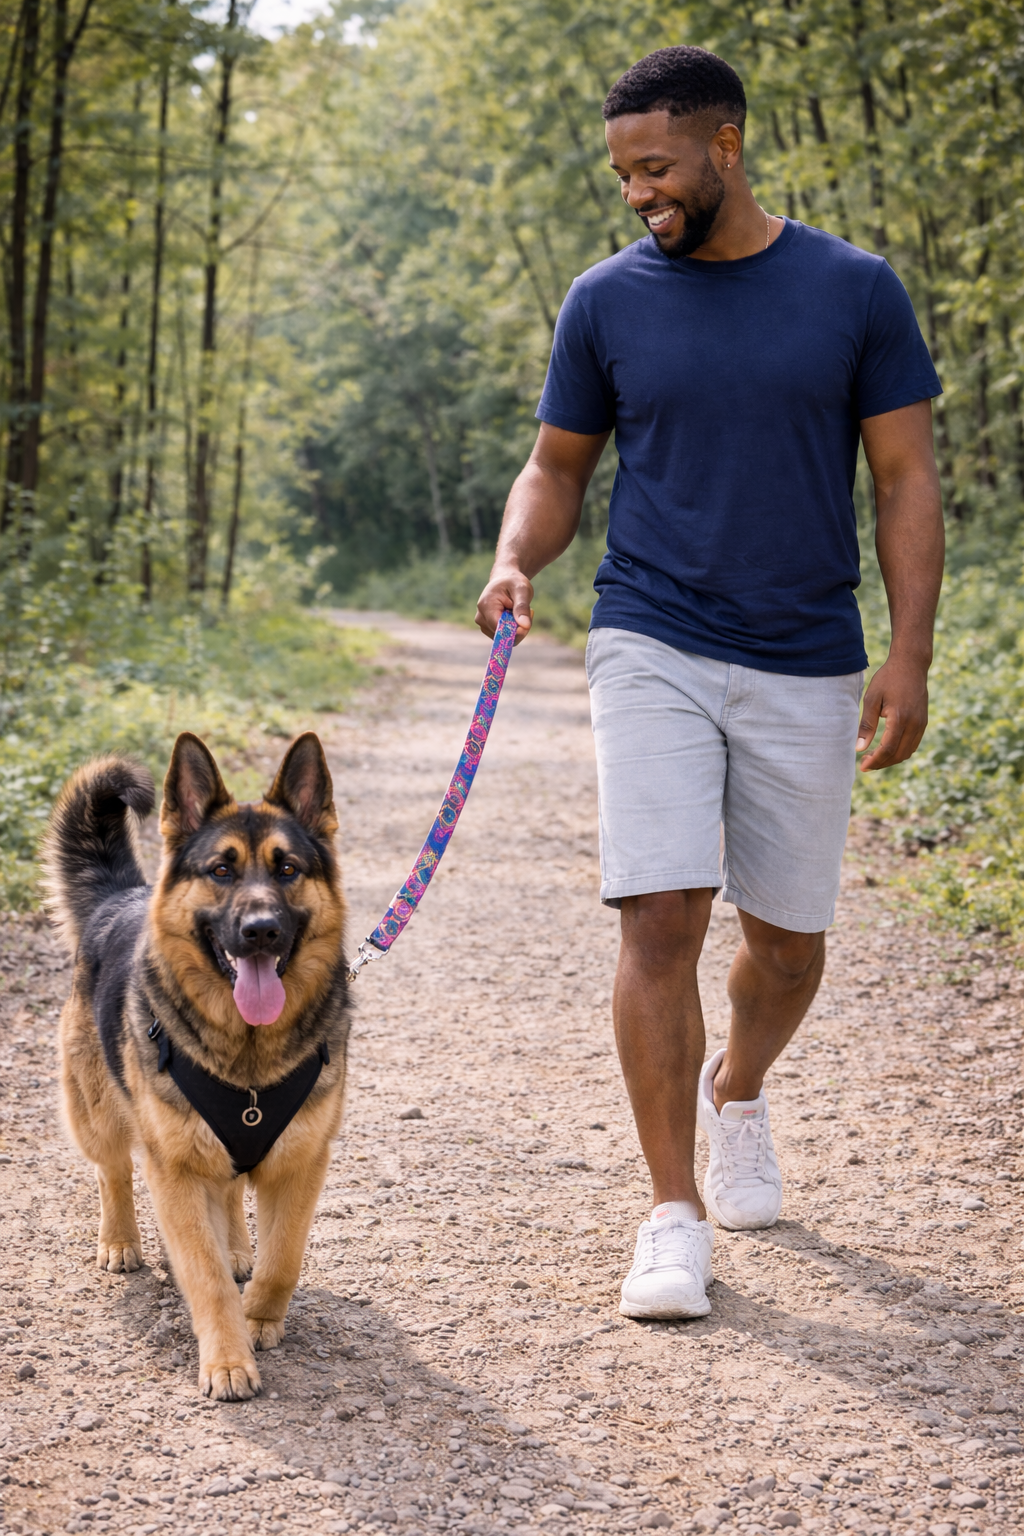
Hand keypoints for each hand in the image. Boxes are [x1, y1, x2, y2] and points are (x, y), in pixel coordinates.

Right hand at [474, 566, 533, 643]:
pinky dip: (513, 630)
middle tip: (528, 612)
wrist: (505, 580)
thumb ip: (522, 608)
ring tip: (520, 612)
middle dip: (518, 628)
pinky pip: (503, 636)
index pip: (499, 629)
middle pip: (501, 635)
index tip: (527, 624)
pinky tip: (516, 616)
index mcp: (486, 606)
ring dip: (517, 629)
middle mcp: (480, 617)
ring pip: (504, 638)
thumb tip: (525, 626)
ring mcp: (483, 624)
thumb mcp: (522, 590)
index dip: (515, 631)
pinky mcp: (488, 628)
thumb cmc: (513, 582)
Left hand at [856, 654, 929, 770]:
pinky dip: (900, 751)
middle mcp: (914, 724)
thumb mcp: (872, 699)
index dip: (875, 761)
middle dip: (882, 763)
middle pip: (898, 754)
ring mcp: (921, 723)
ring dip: (891, 759)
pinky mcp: (923, 722)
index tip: (862, 766)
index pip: (887, 749)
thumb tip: (859, 748)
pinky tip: (887, 748)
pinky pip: (913, 744)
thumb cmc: (888, 679)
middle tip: (866, 763)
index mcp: (900, 718)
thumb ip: (866, 725)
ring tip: (874, 757)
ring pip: (907, 752)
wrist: (911, 664)